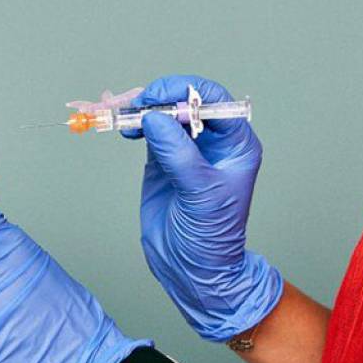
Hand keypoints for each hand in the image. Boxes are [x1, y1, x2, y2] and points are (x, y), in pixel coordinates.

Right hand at [125, 75, 282, 341]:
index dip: (186, 93)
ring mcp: (187, 149)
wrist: (192, 269)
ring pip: (166, 113)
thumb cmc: (211, 237)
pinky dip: (136, 123)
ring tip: (126, 116)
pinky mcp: (164, 160)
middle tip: (136, 104)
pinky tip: (126, 128)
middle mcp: (214, 142)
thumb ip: (179, 154)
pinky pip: (150, 130)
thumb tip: (155, 117)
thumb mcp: (201, 194)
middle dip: (161, 97)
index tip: (158, 99)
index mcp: (236, 144)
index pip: (214, 101)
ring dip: (144, 108)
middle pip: (187, 101)